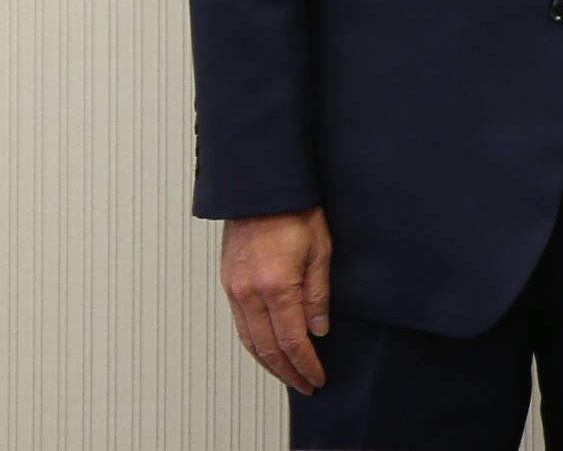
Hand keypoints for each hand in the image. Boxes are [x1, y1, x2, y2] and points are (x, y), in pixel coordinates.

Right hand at [221, 208, 331, 393]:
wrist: (262, 190)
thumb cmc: (295, 210)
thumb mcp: (321, 249)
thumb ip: (318, 292)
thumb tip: (318, 329)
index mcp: (277, 285)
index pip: (292, 340)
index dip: (306, 364)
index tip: (317, 377)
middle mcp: (250, 293)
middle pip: (268, 348)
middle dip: (288, 372)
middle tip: (306, 385)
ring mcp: (235, 290)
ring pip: (250, 341)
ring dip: (269, 364)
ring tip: (288, 375)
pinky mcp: (228, 285)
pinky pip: (240, 325)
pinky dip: (254, 345)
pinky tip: (267, 351)